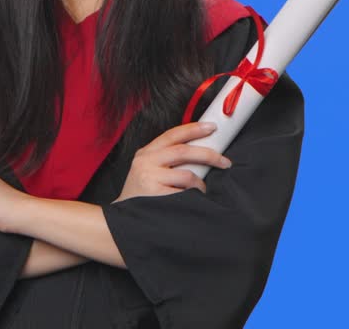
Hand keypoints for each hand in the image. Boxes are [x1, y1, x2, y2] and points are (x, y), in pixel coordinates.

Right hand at [114, 121, 232, 202]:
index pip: (172, 135)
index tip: (212, 127)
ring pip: (187, 174)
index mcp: (146, 153)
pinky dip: (193, 195)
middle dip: (208, 154)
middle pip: (183, 151)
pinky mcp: (154, 195)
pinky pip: (184, 193)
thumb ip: (167, 160)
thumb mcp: (148, 171)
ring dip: (200, 183)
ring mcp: (149, 178)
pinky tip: (192, 200)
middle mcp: (145, 162)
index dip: (194, 129)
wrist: (123, 221)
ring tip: (201, 190)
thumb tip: (200, 154)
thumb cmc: (141, 196)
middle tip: (225, 162)